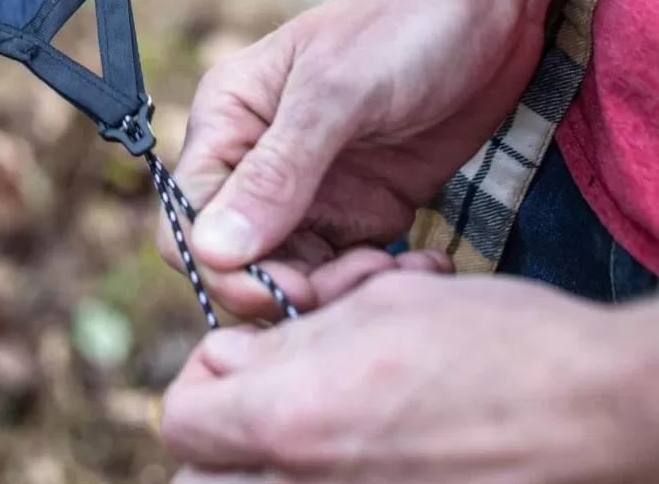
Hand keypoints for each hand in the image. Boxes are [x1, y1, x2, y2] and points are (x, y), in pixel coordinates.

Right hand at [157, 0, 561, 320]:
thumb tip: (213, 250)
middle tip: (360, 276)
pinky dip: (375, 282)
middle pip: (238, 263)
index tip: (293, 285)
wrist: (489, 5)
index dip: (228, 269)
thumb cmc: (404, 25)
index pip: (188, 223)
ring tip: (397, 268)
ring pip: (291, 277)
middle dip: (291, 287)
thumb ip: (275, 174)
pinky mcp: (357, 209)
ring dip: (340, 291)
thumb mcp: (336, 94)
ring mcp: (307, 191)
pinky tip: (419, 265)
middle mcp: (255, 164)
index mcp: (227, 125)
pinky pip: (344, 271)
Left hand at [160, 259, 658, 482]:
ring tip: (313, 412)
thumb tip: (229, 356)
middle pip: (197, 481)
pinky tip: (367, 435)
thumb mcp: (376, 310)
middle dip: (218, 433)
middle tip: (265, 394)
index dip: (201, 374)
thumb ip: (284, 341)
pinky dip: (318, 474)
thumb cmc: (497, 343)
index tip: (245, 350)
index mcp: (292, 422)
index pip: (180, 418)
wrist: (597, 410)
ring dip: (258, 457)